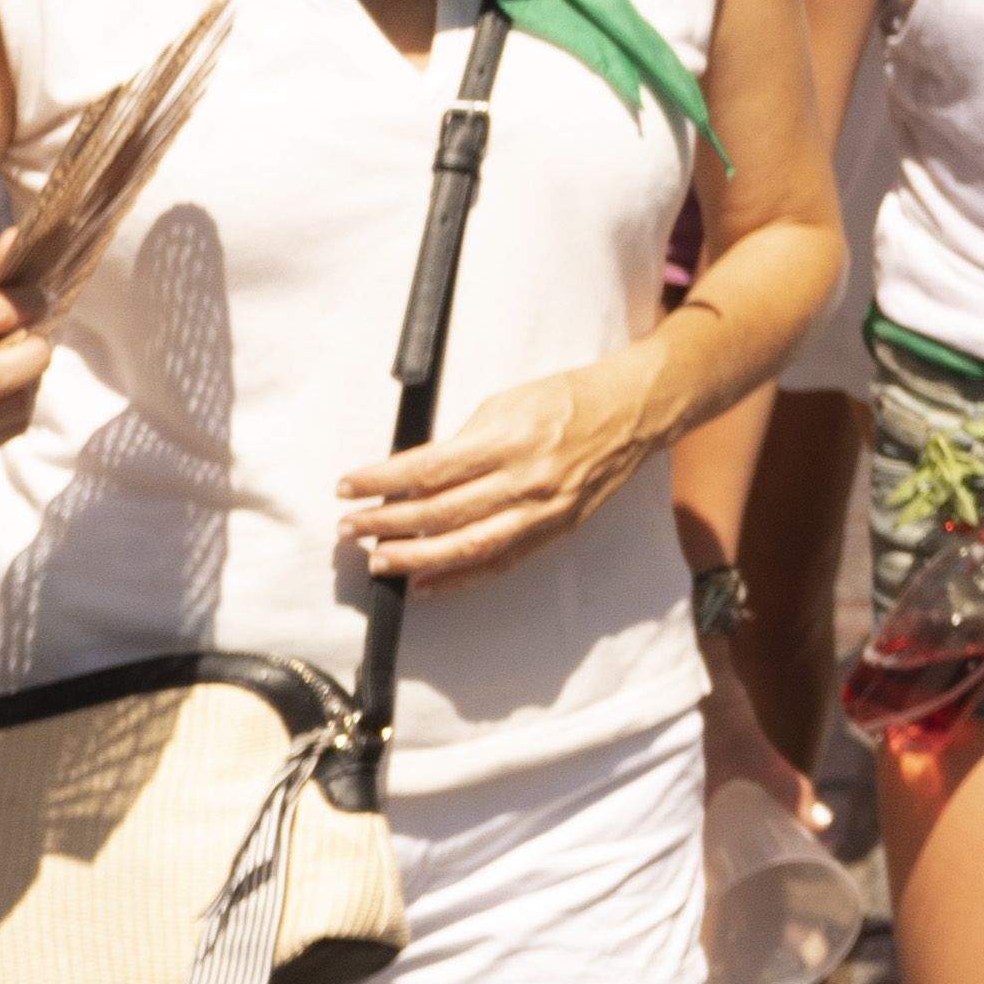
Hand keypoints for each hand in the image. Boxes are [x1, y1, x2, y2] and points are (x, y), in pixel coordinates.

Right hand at [0, 243, 51, 467]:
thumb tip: (19, 239)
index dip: (27, 301)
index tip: (40, 297)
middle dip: (34, 351)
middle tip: (39, 336)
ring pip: (9, 408)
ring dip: (31, 380)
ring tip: (22, 361)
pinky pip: (6, 432)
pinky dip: (20, 407)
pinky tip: (5, 391)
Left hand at [342, 355, 661, 582]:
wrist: (636, 411)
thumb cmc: (567, 398)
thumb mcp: (506, 403)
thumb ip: (462, 443)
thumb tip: (414, 478)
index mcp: (509, 438)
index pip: (428, 468)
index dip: (381, 481)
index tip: (348, 486)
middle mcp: (525, 479)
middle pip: (440, 512)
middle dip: (385, 523)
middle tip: (350, 528)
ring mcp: (543, 510)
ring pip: (466, 546)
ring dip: (414, 558)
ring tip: (377, 560)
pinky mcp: (556, 529)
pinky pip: (501, 563)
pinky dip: (459, 579)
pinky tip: (424, 585)